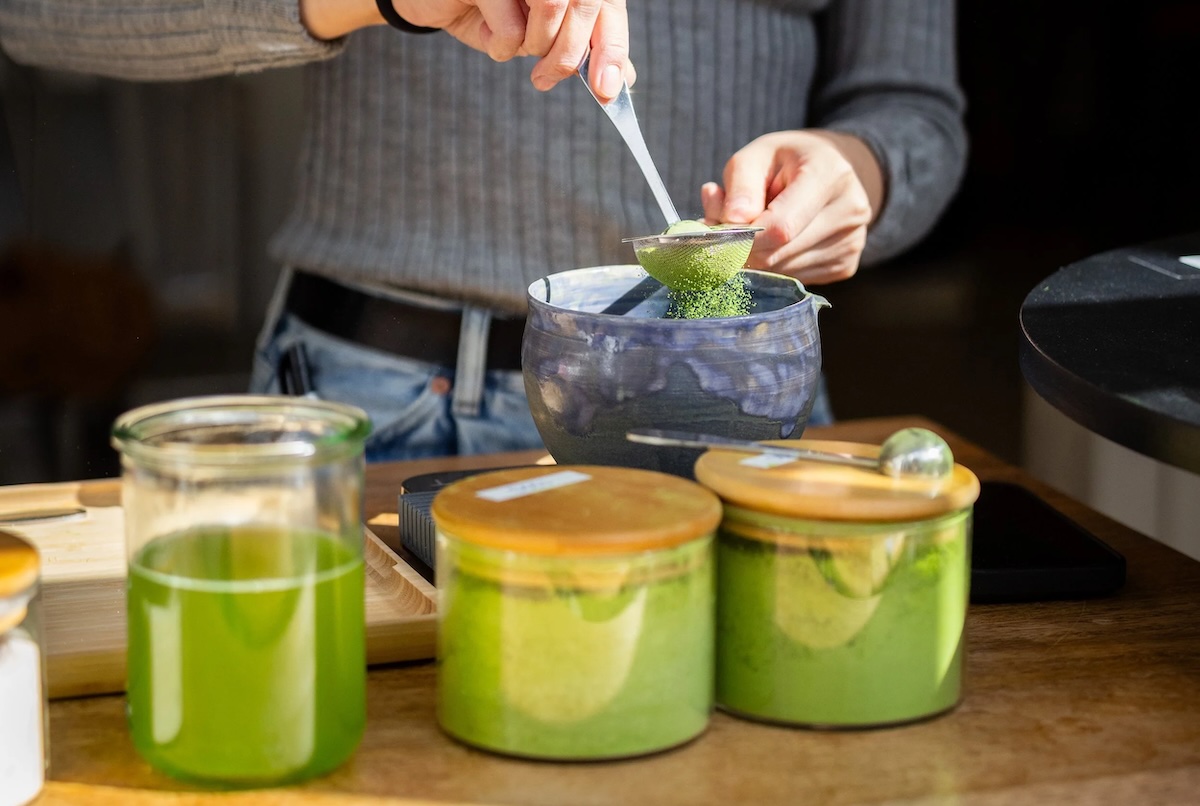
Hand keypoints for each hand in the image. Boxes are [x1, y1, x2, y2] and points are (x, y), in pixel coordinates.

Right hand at [301, 0, 632, 102]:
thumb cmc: (489, 13)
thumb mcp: (538, 37)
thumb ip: (582, 49)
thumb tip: (624, 79)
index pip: (608, 7)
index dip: (611, 50)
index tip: (605, 91)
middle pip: (586, 5)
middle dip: (568, 55)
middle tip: (544, 78)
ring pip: (554, 6)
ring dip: (536, 45)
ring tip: (513, 47)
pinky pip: (511, 24)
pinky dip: (502, 44)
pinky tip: (487, 31)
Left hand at [700, 130, 883, 284]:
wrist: (833, 168)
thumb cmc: (788, 160)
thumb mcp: (758, 155)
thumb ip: (739, 185)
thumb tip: (729, 223)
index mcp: (829, 175)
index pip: (780, 227)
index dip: (741, 237)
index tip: (715, 232)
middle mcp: (849, 211)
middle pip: (778, 254)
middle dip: (742, 248)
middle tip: (724, 229)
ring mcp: (852, 243)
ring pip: (782, 272)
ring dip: (756, 258)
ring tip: (755, 229)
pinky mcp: (846, 265)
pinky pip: (795, 279)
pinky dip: (775, 265)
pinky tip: (776, 242)